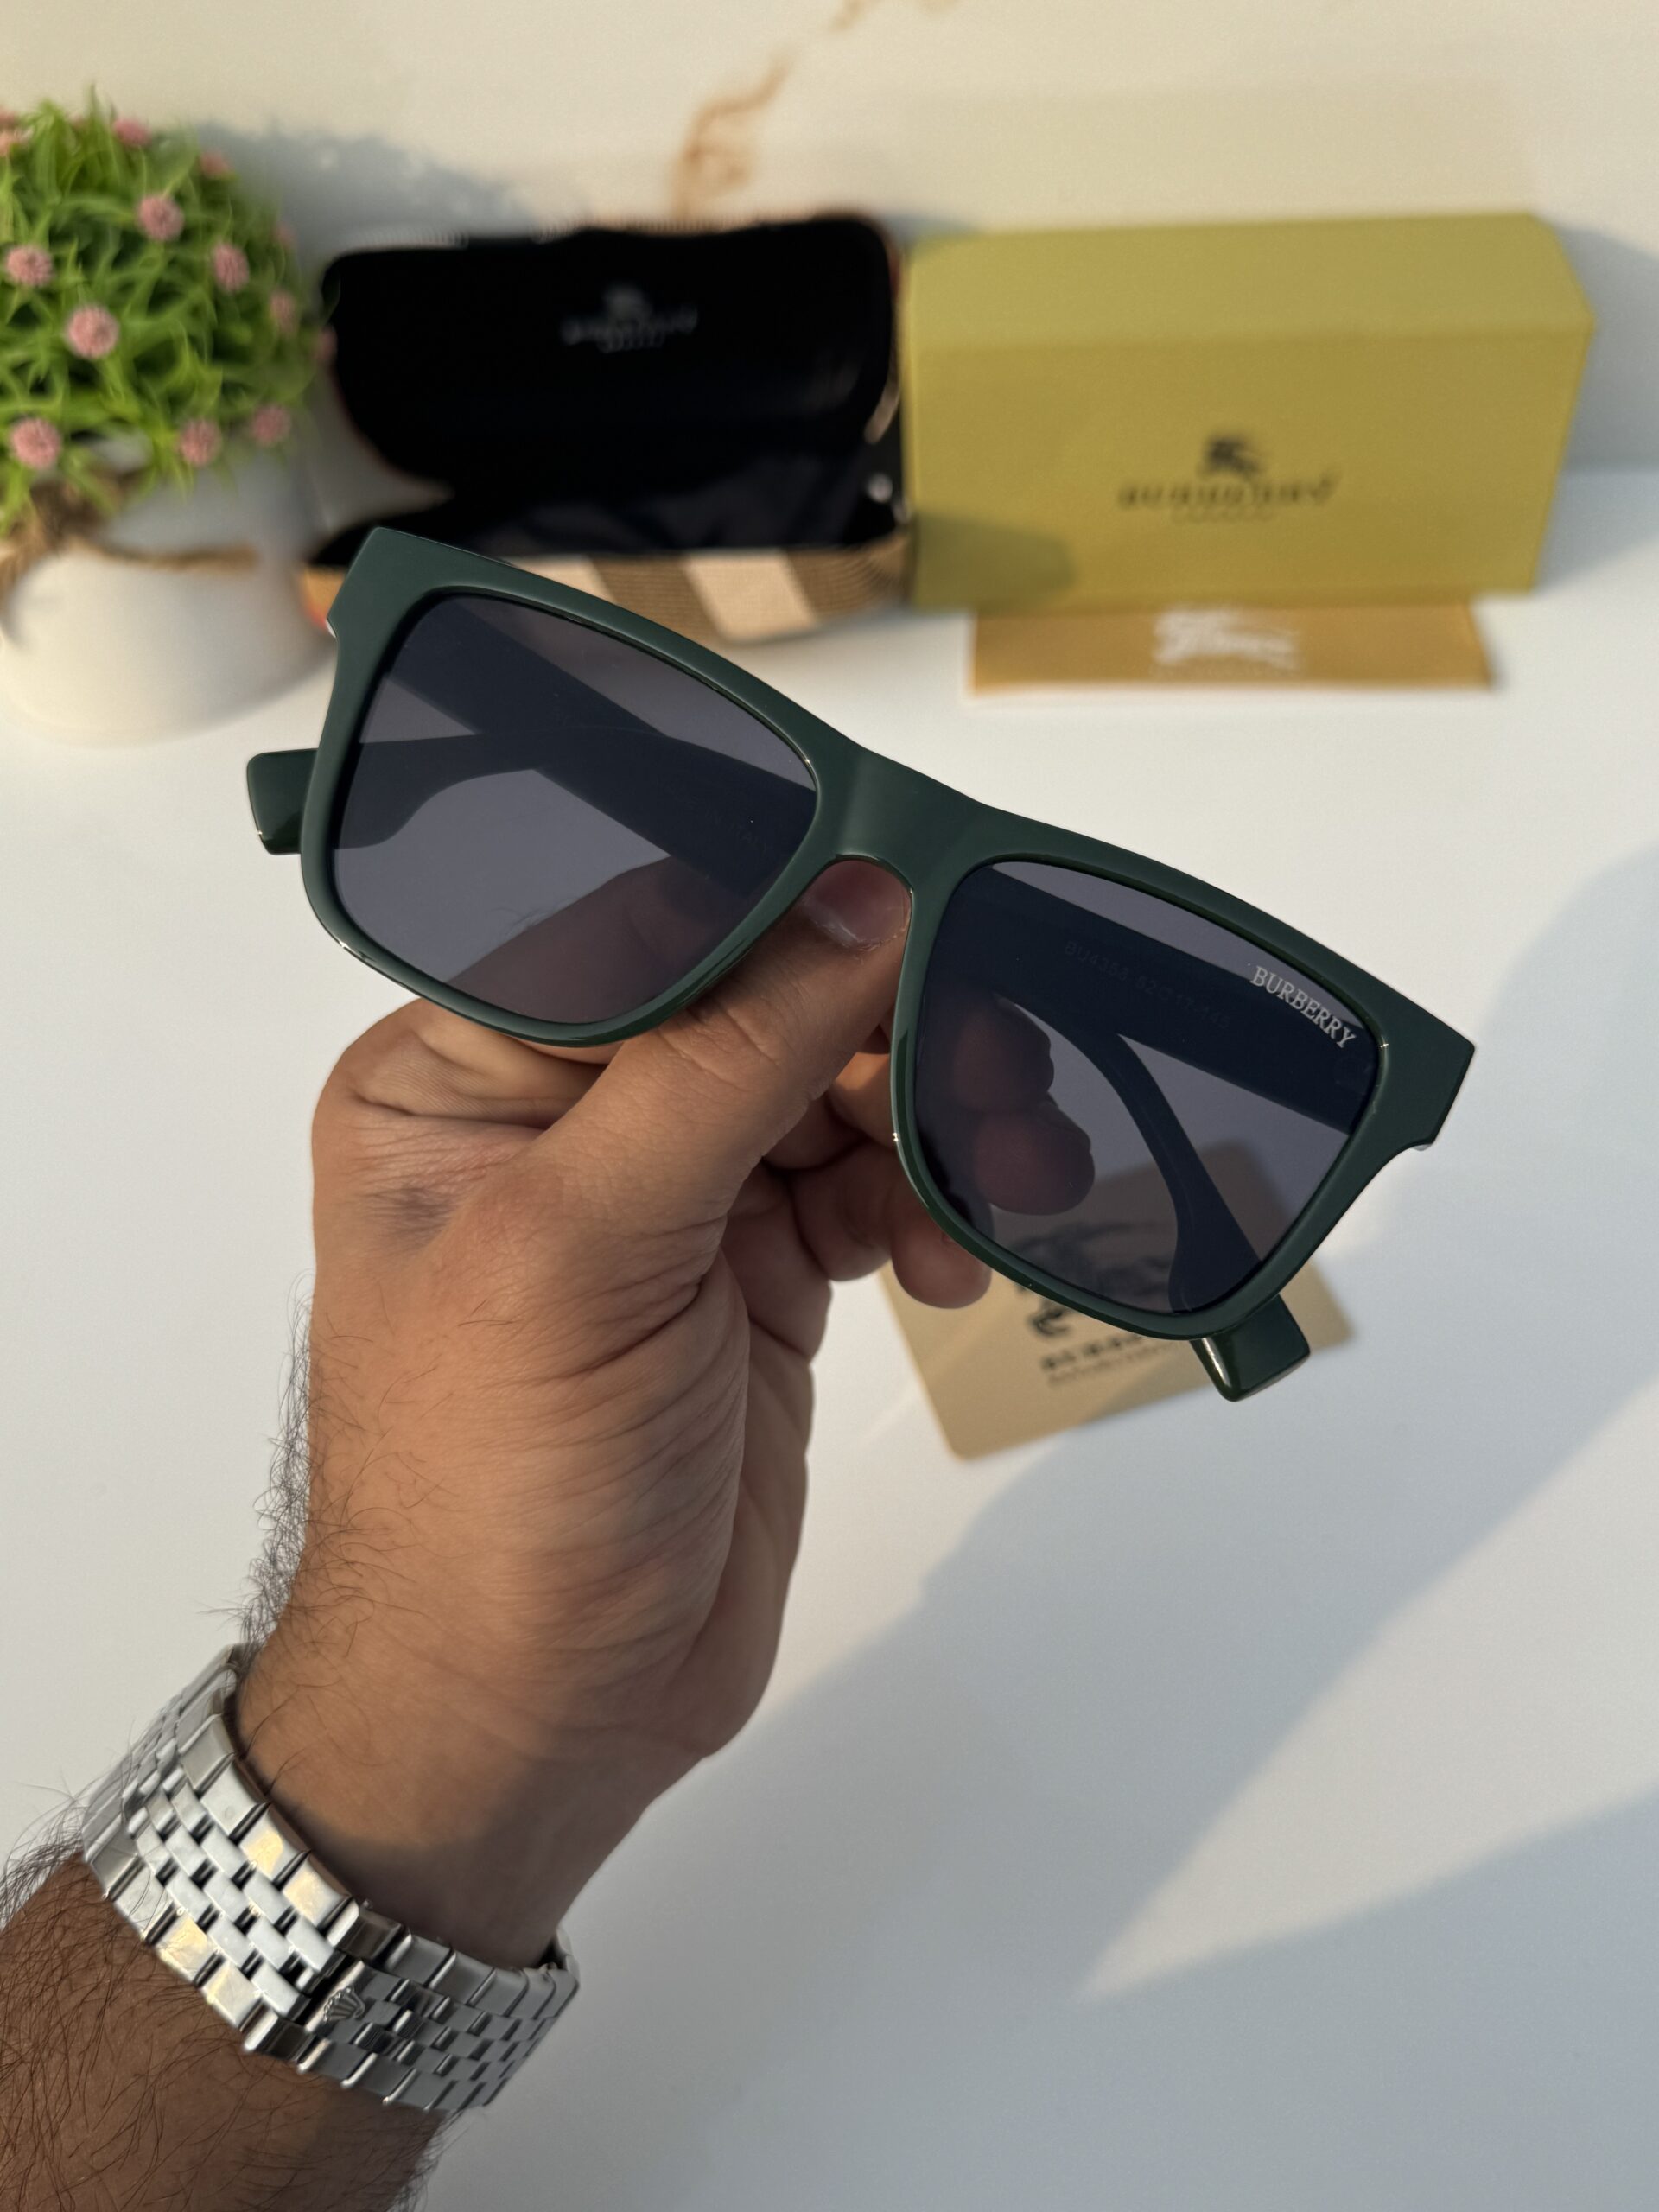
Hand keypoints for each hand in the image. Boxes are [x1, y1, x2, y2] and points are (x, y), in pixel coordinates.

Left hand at [236, 862, 989, 1965]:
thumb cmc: (496, 1490)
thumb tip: (860, 901)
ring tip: (1009, 1170)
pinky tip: (951, 1260)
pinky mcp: (755, 1279)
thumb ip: (720, 1061)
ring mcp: (670, 1202)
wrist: (533, 1715)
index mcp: (465, 1076)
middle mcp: (565, 1119)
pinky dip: (926, 1205)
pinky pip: (867, 1189)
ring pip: (830, 1090)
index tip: (916, 898)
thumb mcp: (580, 1251)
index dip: (778, 903)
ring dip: (930, 1118)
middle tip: (991, 1064)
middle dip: (883, 1026)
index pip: (636, 928)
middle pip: (757, 1000)